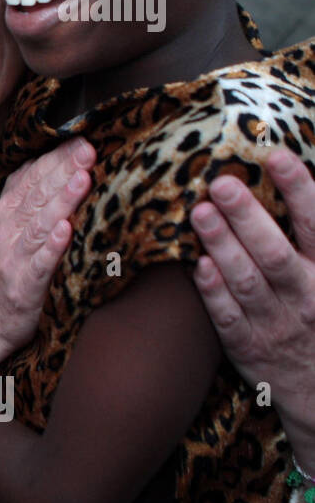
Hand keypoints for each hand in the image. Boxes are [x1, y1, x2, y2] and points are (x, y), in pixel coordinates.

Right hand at [0, 137, 94, 352]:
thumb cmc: (10, 267)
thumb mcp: (13, 226)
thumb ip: (32, 196)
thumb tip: (64, 160)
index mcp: (8, 210)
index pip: (33, 174)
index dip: (56, 156)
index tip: (83, 137)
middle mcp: (8, 227)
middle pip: (38, 192)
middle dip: (64, 168)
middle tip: (89, 149)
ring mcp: (14, 255)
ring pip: (40, 222)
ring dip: (61, 200)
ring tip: (82, 180)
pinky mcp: (23, 284)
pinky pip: (39, 262)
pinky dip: (52, 246)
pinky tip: (66, 230)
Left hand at [190, 149, 314, 426]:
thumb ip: (310, 236)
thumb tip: (293, 179)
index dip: (300, 189)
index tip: (277, 156)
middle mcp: (306, 296)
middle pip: (276, 253)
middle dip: (249, 217)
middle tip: (221, 183)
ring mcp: (277, 323)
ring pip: (248, 282)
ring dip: (223, 246)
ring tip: (200, 213)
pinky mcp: (248, 346)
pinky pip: (228, 317)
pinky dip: (214, 292)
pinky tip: (198, 266)